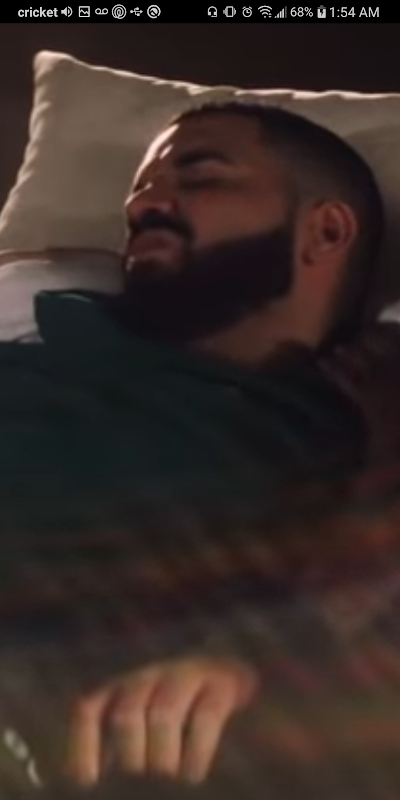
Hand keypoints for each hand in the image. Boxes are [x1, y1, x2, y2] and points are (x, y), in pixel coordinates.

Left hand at [64, 656, 258, 786]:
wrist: (233, 676)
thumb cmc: (180, 718)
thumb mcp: (143, 727)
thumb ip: (120, 749)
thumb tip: (97, 785)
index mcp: (122, 689)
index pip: (89, 710)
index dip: (83, 746)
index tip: (89, 782)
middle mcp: (149, 677)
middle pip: (127, 714)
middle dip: (131, 755)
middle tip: (142, 780)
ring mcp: (187, 674)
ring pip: (163, 712)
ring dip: (163, 753)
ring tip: (171, 781)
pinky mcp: (223, 682)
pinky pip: (206, 714)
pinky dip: (197, 750)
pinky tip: (195, 774)